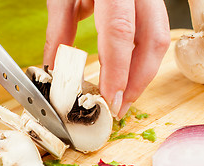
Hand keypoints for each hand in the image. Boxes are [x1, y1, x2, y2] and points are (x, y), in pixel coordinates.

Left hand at [44, 0, 169, 118]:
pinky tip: (130, 72)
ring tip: (126, 95)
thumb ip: (60, 30)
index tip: (110, 100)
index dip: (118, 72)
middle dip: (139, 80)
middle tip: (121, 106)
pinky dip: (142, 57)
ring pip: (160, 38)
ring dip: (144, 72)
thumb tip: (53, 67)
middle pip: (153, 40)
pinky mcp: (147, 1)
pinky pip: (153, 31)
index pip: (120, 35)